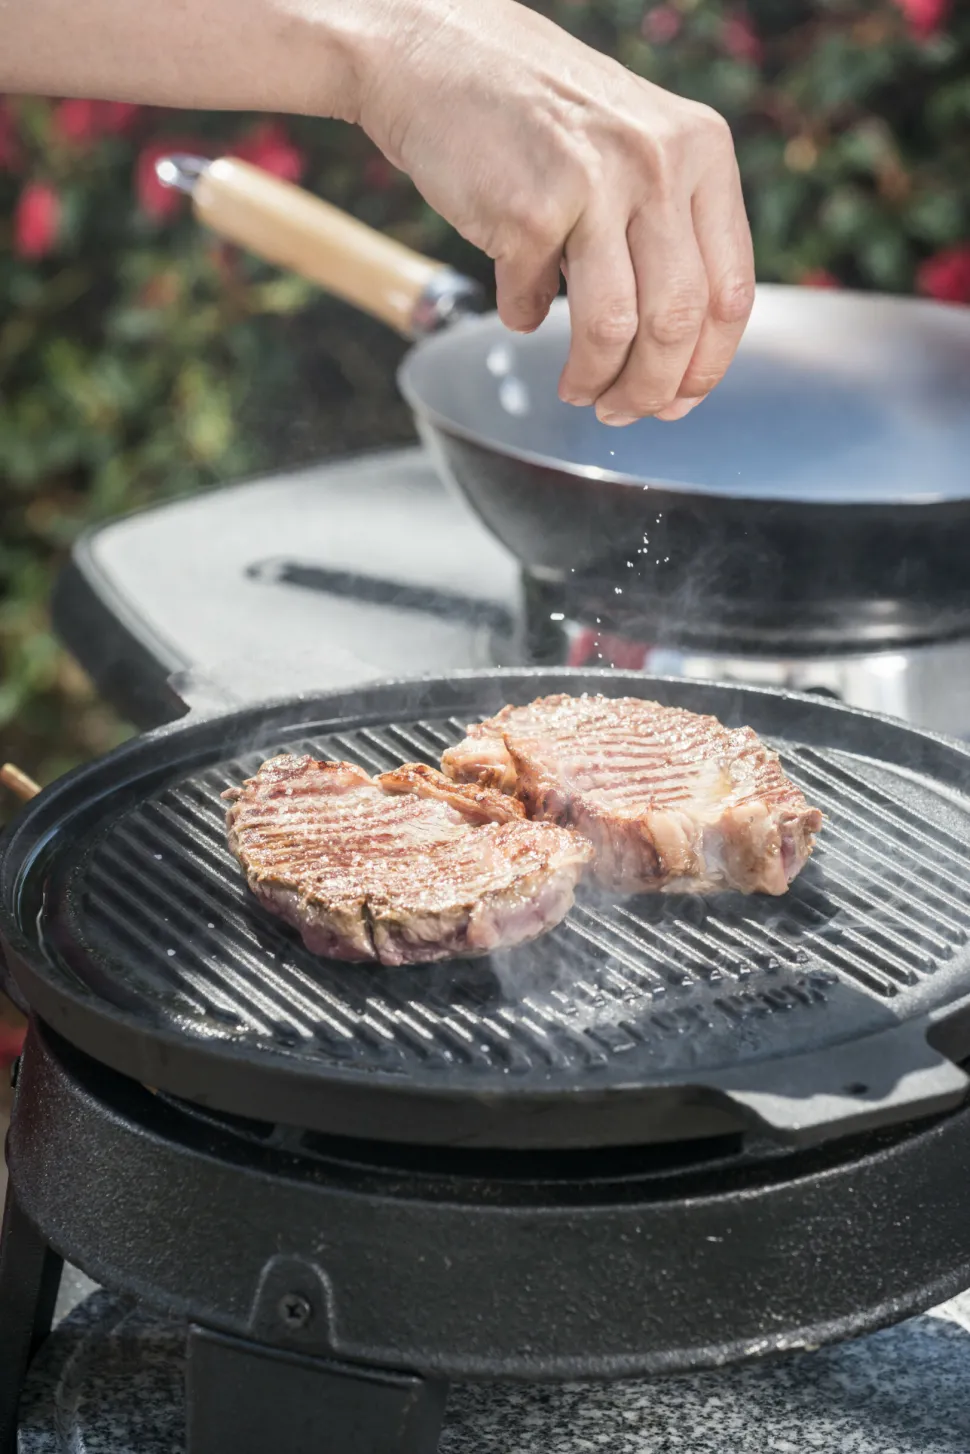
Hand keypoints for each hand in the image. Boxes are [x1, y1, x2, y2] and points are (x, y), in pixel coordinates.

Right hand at [355, 0, 754, 422]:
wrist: (433, 48)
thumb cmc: (532, 110)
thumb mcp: (631, 144)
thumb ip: (664, 227)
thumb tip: (673, 349)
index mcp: (700, 150)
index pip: (730, 288)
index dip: (707, 364)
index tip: (680, 399)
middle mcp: (659, 162)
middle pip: (679, 320)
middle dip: (652, 388)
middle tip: (625, 412)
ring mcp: (594, 183)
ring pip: (616, 328)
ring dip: (596, 378)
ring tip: (578, 390)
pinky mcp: (529, 208)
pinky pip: (534, 302)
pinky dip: (523, 318)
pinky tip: (519, 307)